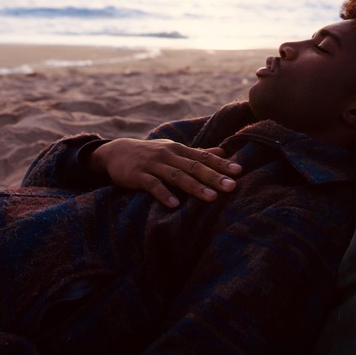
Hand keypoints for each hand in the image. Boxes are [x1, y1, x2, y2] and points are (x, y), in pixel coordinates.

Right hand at [89, 138, 241, 206]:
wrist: (116, 152)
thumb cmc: (151, 153)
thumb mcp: (174, 149)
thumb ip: (198, 153)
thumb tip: (223, 151)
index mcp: (179, 149)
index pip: (203, 156)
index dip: (221, 163)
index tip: (239, 171)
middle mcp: (168, 155)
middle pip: (194, 166)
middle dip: (214, 177)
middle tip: (231, 187)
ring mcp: (153, 165)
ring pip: (177, 176)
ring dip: (195, 187)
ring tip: (211, 198)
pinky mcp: (138, 176)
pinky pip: (153, 186)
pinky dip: (164, 195)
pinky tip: (175, 205)